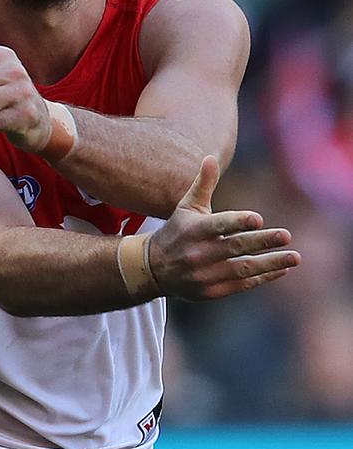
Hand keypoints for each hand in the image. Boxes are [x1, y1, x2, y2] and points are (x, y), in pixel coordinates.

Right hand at [149, 156, 300, 299]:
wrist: (154, 269)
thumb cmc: (177, 231)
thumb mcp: (187, 207)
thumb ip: (203, 184)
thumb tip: (211, 157)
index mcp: (194, 230)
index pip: (218, 225)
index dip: (237, 222)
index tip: (257, 219)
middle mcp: (199, 253)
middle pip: (235, 246)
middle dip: (262, 241)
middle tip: (286, 235)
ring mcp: (205, 274)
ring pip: (242, 269)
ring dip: (270, 263)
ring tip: (294, 257)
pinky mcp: (211, 291)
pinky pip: (241, 284)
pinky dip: (262, 278)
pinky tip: (280, 269)